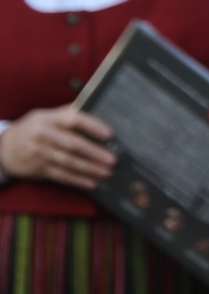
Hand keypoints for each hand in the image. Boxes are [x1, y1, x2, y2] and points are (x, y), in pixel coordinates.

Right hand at [0, 105, 115, 189]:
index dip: (94, 127)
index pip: (74, 120)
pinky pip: (61, 176)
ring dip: (90, 169)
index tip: (110, 135)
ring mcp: (40, 154)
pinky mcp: (39, 169)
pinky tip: (92, 183)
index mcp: (49, 119)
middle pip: (73, 144)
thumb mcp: (46, 115)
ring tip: (107, 172)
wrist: (4, 148)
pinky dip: (78, 180)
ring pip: (69, 162)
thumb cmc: (33, 128)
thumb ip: (68, 113)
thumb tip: (96, 110)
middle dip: (95, 153)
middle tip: (112, 159)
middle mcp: (43, 136)